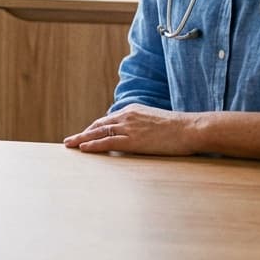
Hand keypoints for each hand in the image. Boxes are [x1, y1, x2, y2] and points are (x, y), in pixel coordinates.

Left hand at [62, 104, 197, 155]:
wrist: (190, 129)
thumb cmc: (179, 129)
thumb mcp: (157, 122)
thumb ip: (144, 125)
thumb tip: (140, 134)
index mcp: (133, 110)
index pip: (108, 120)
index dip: (95, 128)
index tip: (85, 134)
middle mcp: (127, 116)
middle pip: (99, 125)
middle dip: (84, 133)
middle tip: (70, 140)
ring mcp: (129, 127)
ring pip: (99, 133)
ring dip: (82, 139)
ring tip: (69, 145)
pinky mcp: (132, 140)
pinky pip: (107, 143)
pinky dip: (93, 145)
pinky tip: (83, 149)